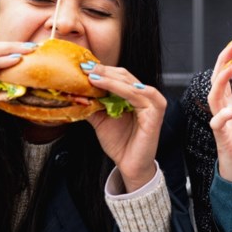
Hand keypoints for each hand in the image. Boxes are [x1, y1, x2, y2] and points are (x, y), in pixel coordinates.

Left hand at [83, 64, 166, 191]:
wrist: (129, 164)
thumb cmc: (119, 143)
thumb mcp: (100, 120)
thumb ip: (92, 105)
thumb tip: (75, 92)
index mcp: (131, 95)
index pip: (117, 76)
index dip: (101, 71)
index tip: (83, 67)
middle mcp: (143, 96)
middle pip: (124, 76)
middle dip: (104, 71)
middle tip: (86, 69)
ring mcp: (151, 104)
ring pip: (131, 84)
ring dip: (111, 79)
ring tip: (94, 78)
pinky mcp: (156, 113)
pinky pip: (146, 96)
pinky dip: (132, 89)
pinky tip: (117, 86)